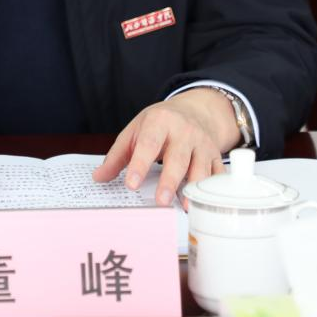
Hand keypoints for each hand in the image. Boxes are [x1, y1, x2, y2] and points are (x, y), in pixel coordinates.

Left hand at [91, 88, 239, 208]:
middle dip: (169, 180)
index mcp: (160, 121)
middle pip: (178, 158)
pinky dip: (213, 189)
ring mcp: (203, 143)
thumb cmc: (160, 124)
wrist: (195, 110)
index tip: (131, 183)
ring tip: (184, 206)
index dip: (140, 164)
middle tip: (160, 201)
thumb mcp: (135, 131)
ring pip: (201, 167)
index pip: (149, 144)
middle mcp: (184, 131)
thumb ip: (117, 156)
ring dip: (193, 188)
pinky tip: (205, 202)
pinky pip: (218, 173)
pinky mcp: (216, 155)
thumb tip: (99, 178)